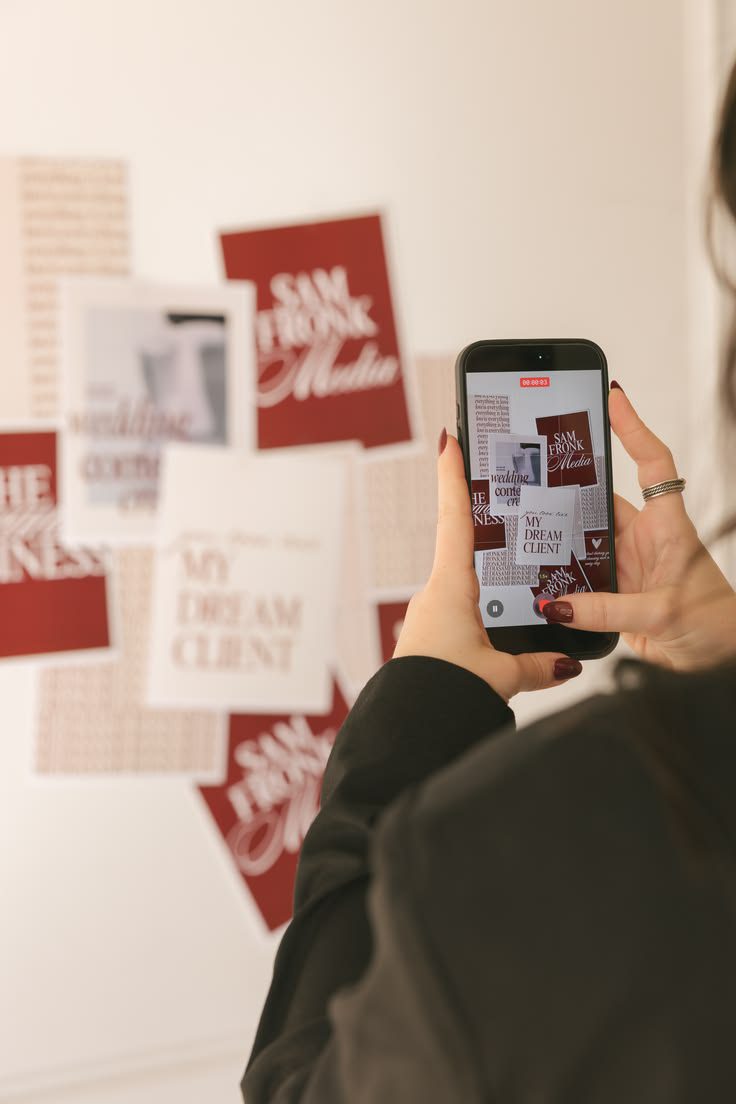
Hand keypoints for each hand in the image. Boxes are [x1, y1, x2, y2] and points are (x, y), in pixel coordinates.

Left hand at [393, 430, 583, 701]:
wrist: (407, 730)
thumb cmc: (443, 693)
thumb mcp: (501, 676)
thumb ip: (536, 665)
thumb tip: (566, 663)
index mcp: (451, 588)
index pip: (455, 520)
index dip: (453, 477)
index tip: (450, 439)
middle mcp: (435, 595)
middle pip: (462, 545)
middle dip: (484, 521)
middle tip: (503, 491)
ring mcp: (430, 615)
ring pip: (464, 582)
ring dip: (486, 571)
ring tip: (519, 562)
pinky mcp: (429, 637)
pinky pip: (459, 609)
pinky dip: (479, 604)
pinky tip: (498, 619)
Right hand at [541, 384, 735, 669]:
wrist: (718, 665)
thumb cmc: (715, 625)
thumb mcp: (662, 611)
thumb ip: (606, 610)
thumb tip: (557, 605)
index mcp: (666, 525)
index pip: (652, 464)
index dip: (632, 428)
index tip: (611, 397)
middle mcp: (642, 539)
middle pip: (600, 501)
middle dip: (568, 487)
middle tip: (532, 469)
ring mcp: (625, 567)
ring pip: (582, 542)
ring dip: (557, 540)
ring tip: (521, 526)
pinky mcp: (611, 596)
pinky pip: (577, 580)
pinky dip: (556, 581)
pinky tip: (534, 580)